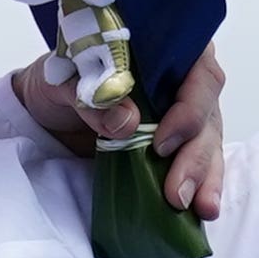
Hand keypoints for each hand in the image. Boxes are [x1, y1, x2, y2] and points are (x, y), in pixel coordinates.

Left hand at [14, 46, 229, 218]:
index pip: (198, 73)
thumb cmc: (63, 78)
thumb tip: (124, 121)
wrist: (50, 102)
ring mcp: (186, 112)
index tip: (162, 142)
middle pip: (207, 114)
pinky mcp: (178, 142)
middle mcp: (185, 79)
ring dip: (205, 177)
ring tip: (201, 208)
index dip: (188, 108)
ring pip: (208, 142)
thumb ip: (91, 94)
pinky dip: (202, 185)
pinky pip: (198, 161)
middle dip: (196, 156)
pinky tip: (202, 209)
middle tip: (177, 192)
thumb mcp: (64, 79)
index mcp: (168, 48)